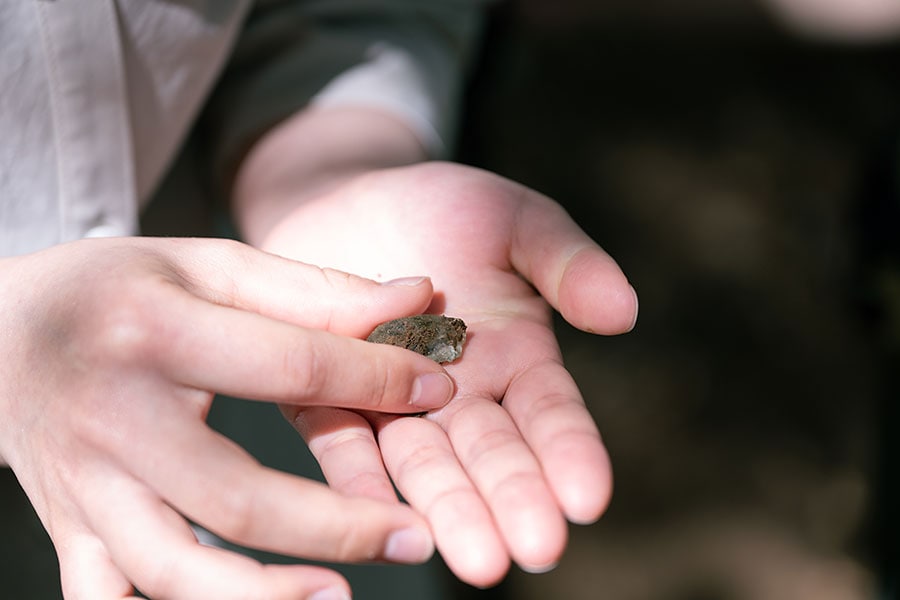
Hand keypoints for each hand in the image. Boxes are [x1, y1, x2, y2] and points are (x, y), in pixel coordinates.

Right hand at [0, 237, 454, 598]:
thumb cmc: (116, 291)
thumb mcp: (209, 267)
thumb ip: (316, 288)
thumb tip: (419, 296)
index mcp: (155, 331)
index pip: (289, 364)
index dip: (376, 380)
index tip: (439, 390)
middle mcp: (116, 417)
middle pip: (235, 493)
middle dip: (338, 524)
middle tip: (417, 536)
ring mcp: (86, 487)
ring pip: (172, 569)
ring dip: (260, 597)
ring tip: (338, 599)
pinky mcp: (69, 530)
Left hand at [255, 162, 638, 586]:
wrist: (346, 197)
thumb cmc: (444, 208)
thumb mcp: (515, 220)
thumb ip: (567, 263)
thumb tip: (624, 313)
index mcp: (516, 357)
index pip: (551, 414)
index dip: (571, 454)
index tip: (588, 499)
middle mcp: (461, 393)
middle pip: (493, 454)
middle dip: (514, 500)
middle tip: (535, 550)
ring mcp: (394, 401)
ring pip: (425, 463)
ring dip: (448, 508)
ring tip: (473, 558)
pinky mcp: (327, 393)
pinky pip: (343, 441)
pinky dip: (358, 479)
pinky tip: (370, 517)